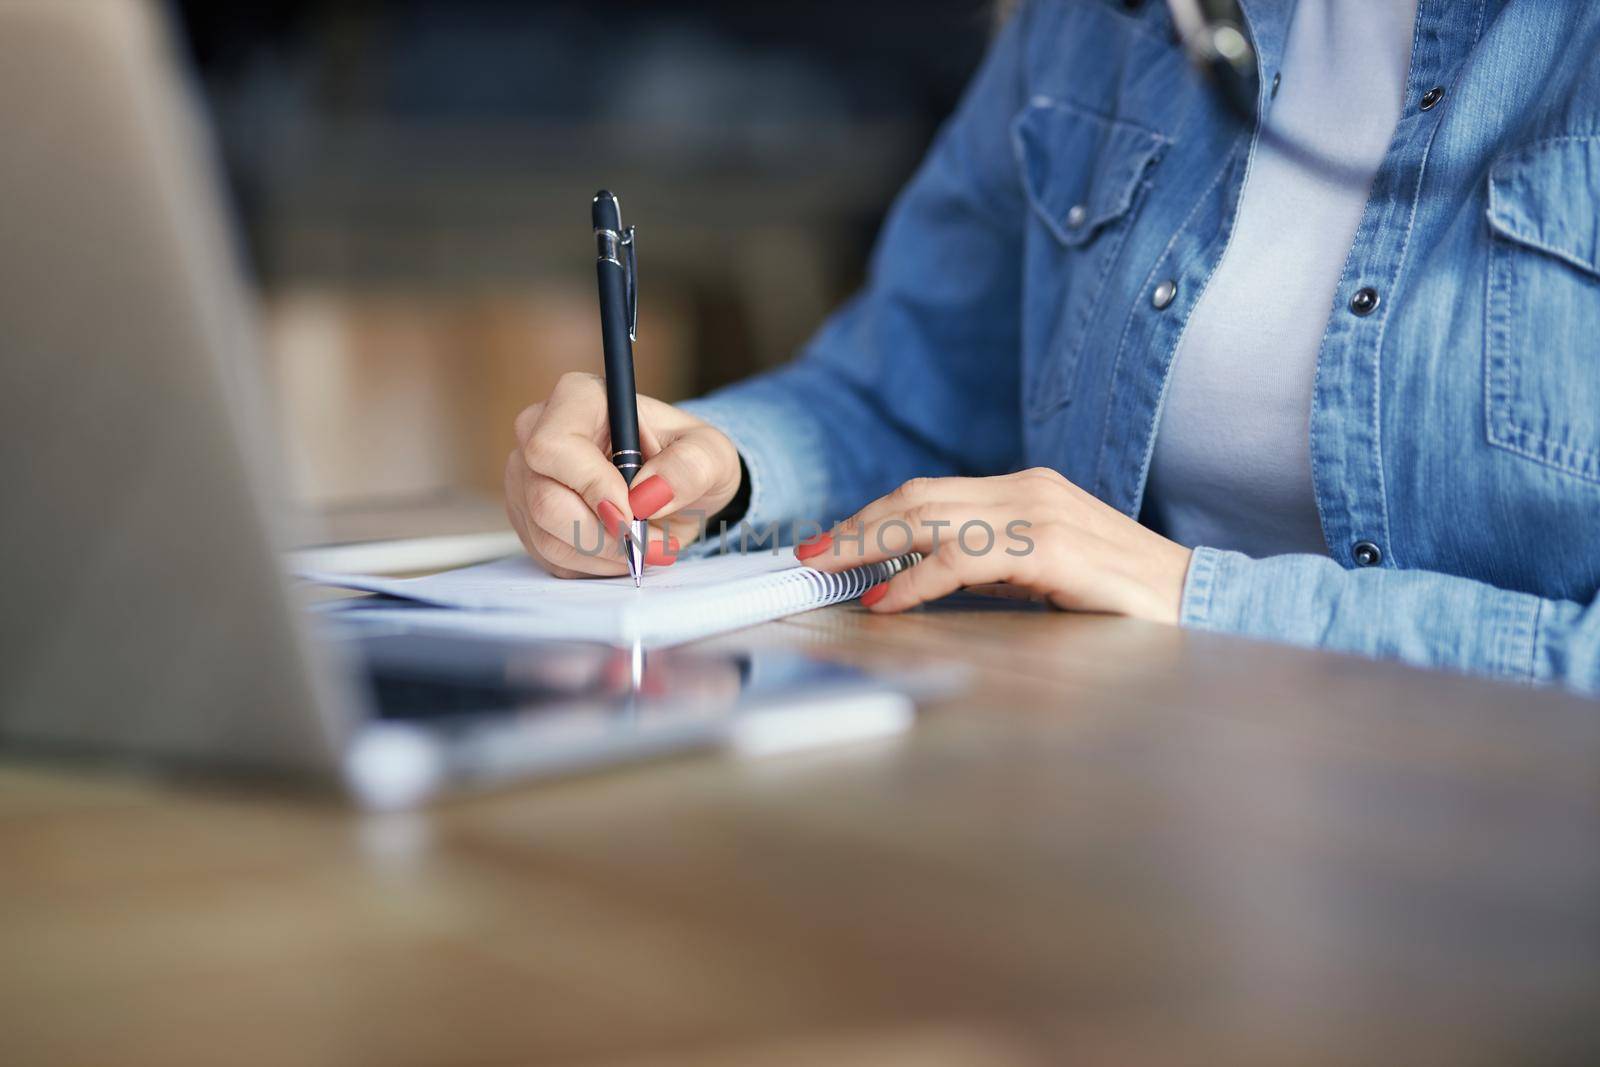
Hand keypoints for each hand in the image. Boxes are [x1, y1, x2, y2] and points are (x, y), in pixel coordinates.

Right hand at [505, 373, 742, 577]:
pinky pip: (549, 556)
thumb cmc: (687, 459)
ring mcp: (527, 477)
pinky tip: (621, 548)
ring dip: (602, 553)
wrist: (675, 487)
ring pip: (546, 535)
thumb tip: (650, 492)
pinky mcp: (528, 517)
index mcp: (579, 399)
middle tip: (645, 539)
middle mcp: (539, 433)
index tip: (633, 512)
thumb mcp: (711, 455)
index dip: (591, 486)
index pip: (553, 446)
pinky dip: (592, 564)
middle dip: (601, 534)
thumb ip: (690, 466)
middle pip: (544, 499)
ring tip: (643, 544)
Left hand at [799, 468, 1192, 623]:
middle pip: (917, 498)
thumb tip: (923, 575)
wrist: (1200, 604)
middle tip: (807, 554)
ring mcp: (1040, 514)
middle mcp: (1028, 491)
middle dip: (854, 525)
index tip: (827, 543)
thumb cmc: (1123, 597)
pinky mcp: (1050, 548)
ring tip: (826, 571)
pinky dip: (912, 578)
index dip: (871, 516)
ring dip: (866, 544)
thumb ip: (990, 564)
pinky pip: (961, 558)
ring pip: (928, 517)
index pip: (928, 494)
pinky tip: (885, 599)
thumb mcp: (1043, 572)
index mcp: (1025, 490)